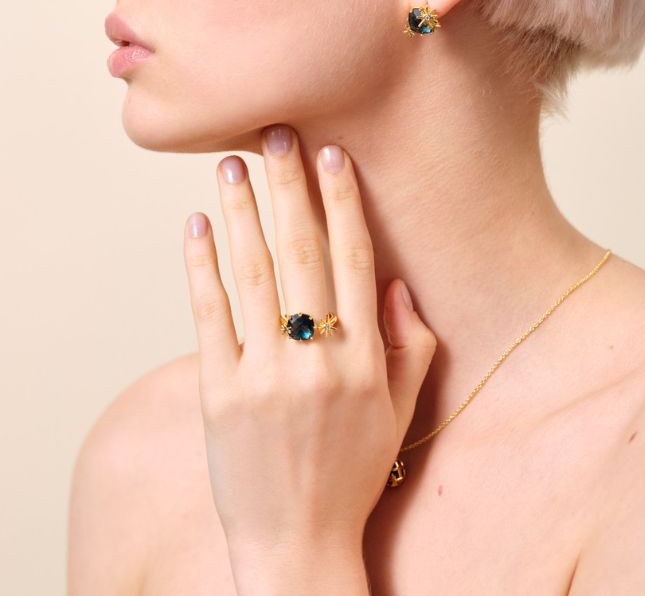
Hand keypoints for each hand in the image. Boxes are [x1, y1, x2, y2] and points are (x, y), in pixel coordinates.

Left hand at [182, 125, 436, 553]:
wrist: (299, 543)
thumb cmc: (353, 473)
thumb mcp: (400, 414)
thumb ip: (412, 348)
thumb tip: (401, 285)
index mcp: (365, 361)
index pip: (355, 262)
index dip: (343, 205)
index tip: (332, 158)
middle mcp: (318, 361)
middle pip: (301, 255)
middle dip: (289, 188)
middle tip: (275, 136)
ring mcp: (265, 376)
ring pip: (252, 276)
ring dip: (242, 213)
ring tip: (231, 166)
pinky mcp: (219, 393)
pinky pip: (209, 317)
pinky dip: (201, 267)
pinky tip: (197, 226)